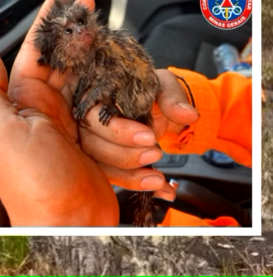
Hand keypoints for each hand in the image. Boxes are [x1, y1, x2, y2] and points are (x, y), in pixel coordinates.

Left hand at [0, 0, 118, 225]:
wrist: (66, 226)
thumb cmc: (29, 183)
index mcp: (21, 102)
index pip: (36, 51)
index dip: (50, 23)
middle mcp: (45, 111)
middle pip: (68, 62)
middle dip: (81, 37)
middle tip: (94, 11)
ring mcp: (71, 126)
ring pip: (95, 87)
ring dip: (109, 83)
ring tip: (119, 73)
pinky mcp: (94, 144)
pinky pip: (112, 119)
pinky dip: (124, 113)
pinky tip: (127, 94)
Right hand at [78, 68, 199, 199]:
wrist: (153, 106)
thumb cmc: (150, 92)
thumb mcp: (163, 86)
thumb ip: (172, 98)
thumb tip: (189, 115)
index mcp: (94, 99)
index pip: (94, 118)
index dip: (118, 132)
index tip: (150, 137)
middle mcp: (86, 123)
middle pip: (91, 146)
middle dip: (124, 156)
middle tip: (156, 154)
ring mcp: (93, 144)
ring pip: (99, 167)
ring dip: (129, 177)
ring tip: (158, 180)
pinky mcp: (104, 162)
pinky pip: (115, 178)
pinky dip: (140, 186)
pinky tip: (163, 191)